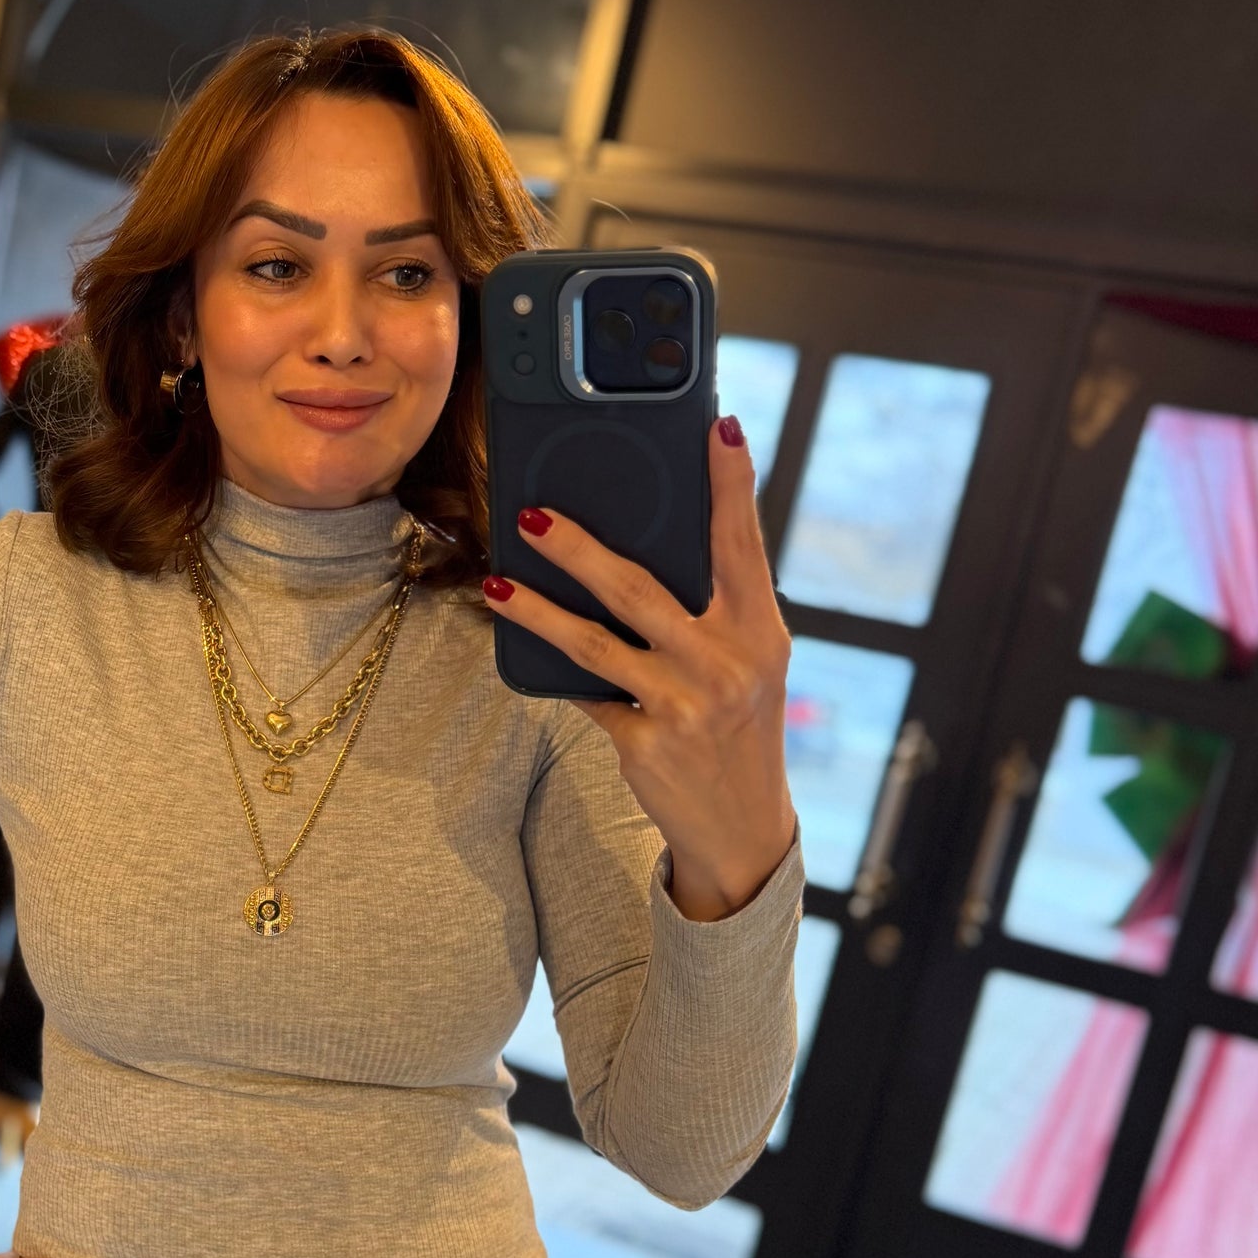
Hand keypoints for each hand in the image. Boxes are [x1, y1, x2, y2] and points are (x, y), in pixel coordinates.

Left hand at [482, 415, 795, 920]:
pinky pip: (587, 693)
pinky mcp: (646, 743)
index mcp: (760, 631)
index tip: (718, 428)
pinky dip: (556, 669)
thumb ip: (711, 612)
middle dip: (579, 548)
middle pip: (639, 590)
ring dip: (538, 609)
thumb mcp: (747, 664)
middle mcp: (727, 663)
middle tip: (532, 515)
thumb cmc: (738, 725)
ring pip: (595, 642)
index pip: (743, 544)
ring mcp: (684, 705)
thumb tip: (636, 548)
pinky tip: (523, 643)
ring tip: (498, 584)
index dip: (731, 485)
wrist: (744, 828)